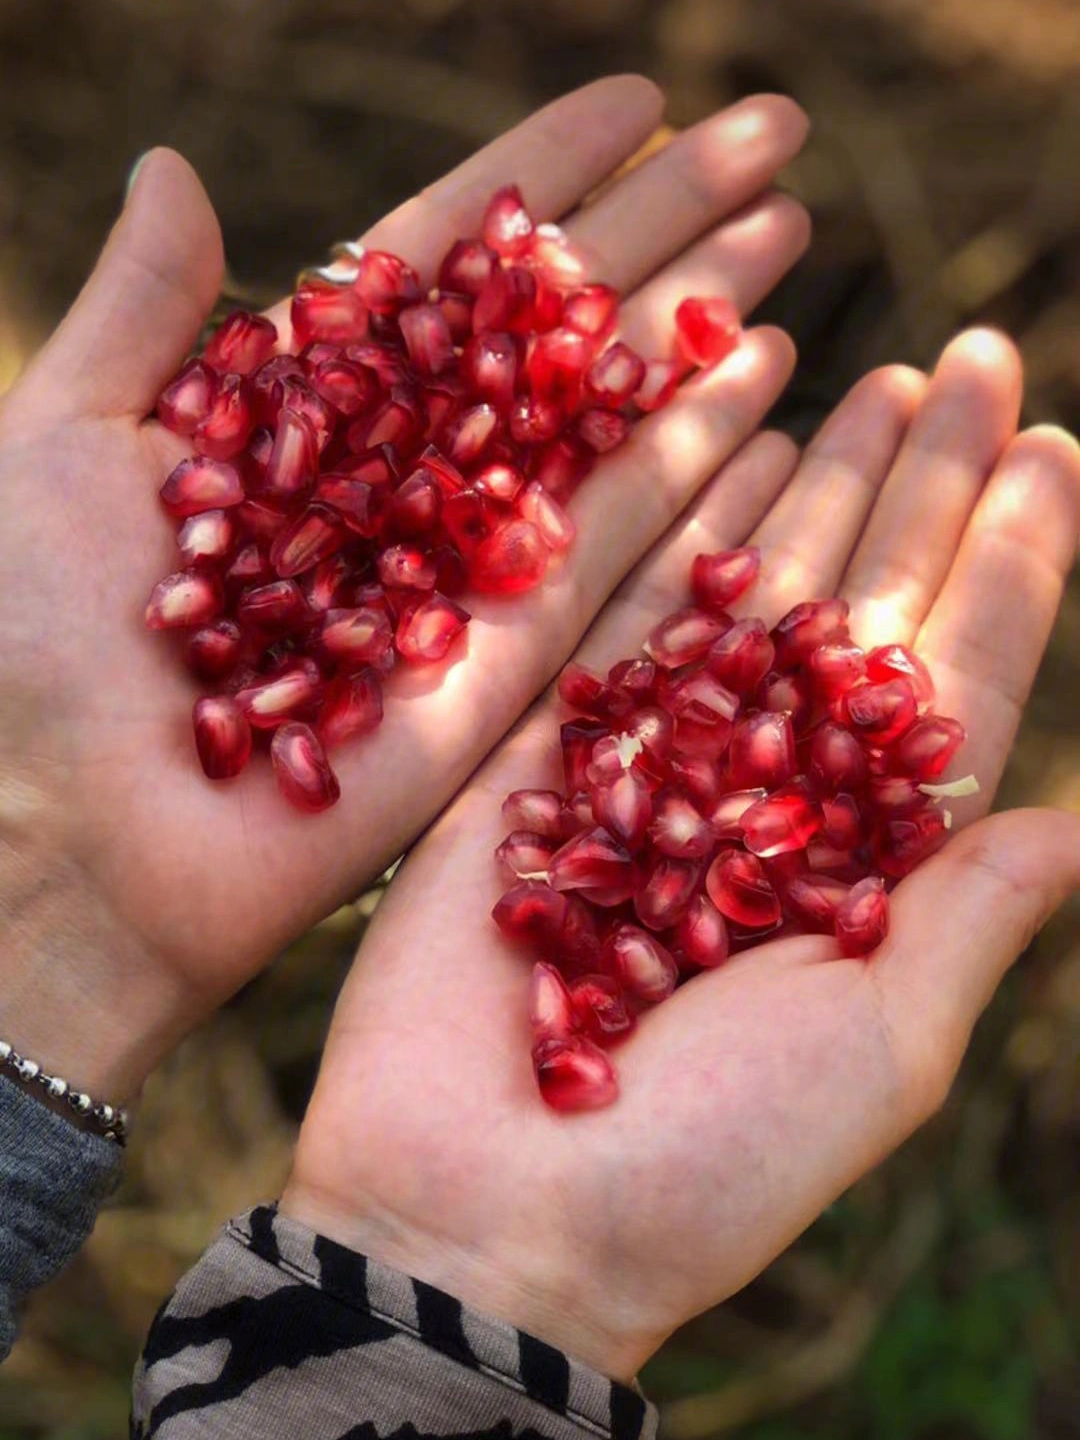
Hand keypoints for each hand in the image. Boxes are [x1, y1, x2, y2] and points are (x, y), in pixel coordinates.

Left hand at [0, 78, 809, 1098]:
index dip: (542, 177)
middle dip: (664, 228)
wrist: (66, 837)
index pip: (447, 261)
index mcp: (304, 406)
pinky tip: (761, 373)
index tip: (636, 100)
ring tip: (788, 229)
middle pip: (553, 328)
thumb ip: (143, 312)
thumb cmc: (28, 639)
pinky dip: (693, 460)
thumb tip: (173, 167)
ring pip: (606, 419)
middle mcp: (404, 475)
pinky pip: (621, 542)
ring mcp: (466, 566)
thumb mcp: (63, 440)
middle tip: (773, 139)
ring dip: (701, 323)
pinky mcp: (510, 658)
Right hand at [281, 329, 1079, 1380]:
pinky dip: (673, 533)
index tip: (1053, 445)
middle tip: (965, 359)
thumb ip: (967, 917)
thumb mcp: (876, 1048)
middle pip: (859, 605)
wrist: (485, 1212)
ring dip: (811, 486)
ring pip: (747, 591)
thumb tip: (1075, 820)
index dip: (1009, 558)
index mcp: (862, 859)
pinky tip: (728, 449)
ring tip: (868, 379)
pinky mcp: (541, 756)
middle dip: (920, 483)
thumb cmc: (705, 1163)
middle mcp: (765, 793)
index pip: (954, 677)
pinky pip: (617, 618)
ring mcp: (651, 764)